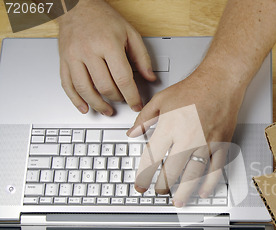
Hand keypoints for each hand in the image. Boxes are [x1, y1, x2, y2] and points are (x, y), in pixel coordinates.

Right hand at [58, 0, 155, 115]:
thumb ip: (142, 57)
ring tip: (107, 110)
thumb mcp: (130, 33)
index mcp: (108, 44)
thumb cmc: (103, 18)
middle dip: (117, 99)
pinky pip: (67, 85)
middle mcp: (89, 51)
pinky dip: (76, 100)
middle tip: (124, 102)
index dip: (132, 96)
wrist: (77, 5)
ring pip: (85, 89)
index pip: (122, 78)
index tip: (137, 105)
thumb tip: (151, 77)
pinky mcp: (63, 60)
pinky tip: (84, 107)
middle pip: (104, 86)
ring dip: (98, 104)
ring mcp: (73, 56)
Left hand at [127, 65, 245, 206]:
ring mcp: (206, 143)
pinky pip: (215, 170)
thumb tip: (132, 133)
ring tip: (177, 201)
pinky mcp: (221, 145)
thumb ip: (144, 119)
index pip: (151, 159)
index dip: (143, 176)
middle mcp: (187, 137)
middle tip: (158, 192)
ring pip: (193, 175)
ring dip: (184, 192)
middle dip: (162, 186)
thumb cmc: (193, 88)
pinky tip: (203, 191)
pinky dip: (208, 184)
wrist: (220, 81)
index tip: (140, 185)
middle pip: (171, 171)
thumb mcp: (161, 99)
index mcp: (169, 127)